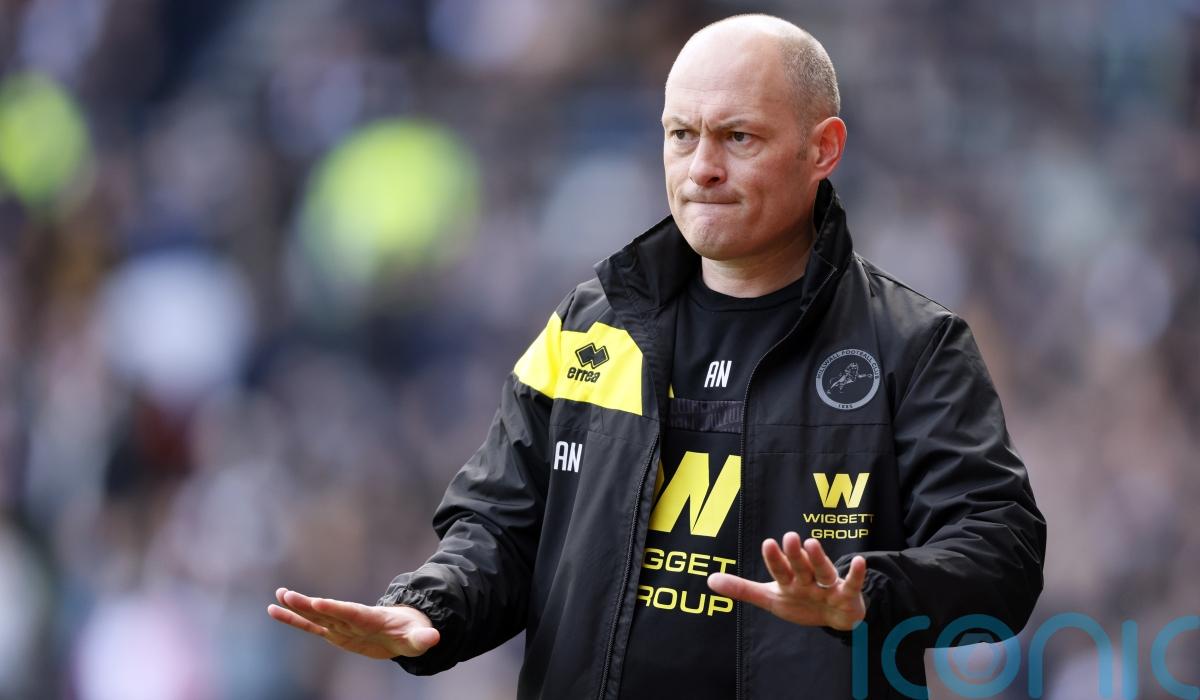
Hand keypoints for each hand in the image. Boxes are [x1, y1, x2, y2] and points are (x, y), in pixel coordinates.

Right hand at [267, 587, 439, 658]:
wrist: (403, 629)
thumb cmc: (411, 632)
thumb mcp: (419, 638)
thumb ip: (423, 637)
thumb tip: (435, 637)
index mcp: (371, 618)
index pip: (351, 613)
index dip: (336, 608)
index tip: (317, 602)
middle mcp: (352, 619)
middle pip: (328, 611)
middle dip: (308, 604)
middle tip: (287, 594)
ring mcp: (341, 625)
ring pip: (316, 616)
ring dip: (297, 608)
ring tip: (277, 596)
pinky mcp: (335, 632)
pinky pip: (311, 626)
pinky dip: (294, 620)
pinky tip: (275, 611)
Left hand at [707, 532, 866, 630]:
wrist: (834, 617)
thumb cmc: (800, 602)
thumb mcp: (770, 598)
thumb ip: (742, 589)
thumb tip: (709, 580)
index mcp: (788, 580)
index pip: (779, 569)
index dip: (774, 559)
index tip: (768, 543)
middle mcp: (807, 579)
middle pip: (800, 566)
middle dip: (795, 555)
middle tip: (790, 538)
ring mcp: (826, 586)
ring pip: (822, 572)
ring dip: (818, 559)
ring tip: (811, 544)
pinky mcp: (846, 595)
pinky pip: (850, 584)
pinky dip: (855, 574)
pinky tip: (857, 562)